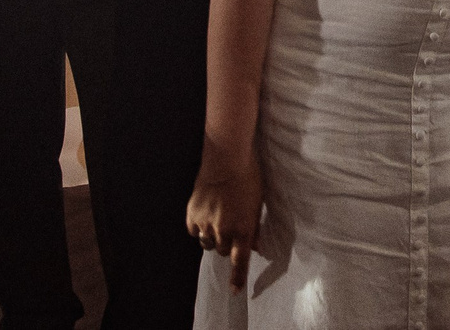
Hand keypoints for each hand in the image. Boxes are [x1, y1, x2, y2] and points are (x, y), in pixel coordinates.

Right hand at [186, 148, 263, 291]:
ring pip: (207, 243)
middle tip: (229, 226)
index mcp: (243, 229)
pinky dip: (199, 227)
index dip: (237, 277)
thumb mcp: (257, 205)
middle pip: (222, 250)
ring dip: (213, 237)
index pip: (239, 261)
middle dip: (226, 243)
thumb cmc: (248, 179)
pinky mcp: (192, 214)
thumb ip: (253, 228)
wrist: (226, 158)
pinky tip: (205, 214)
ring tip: (218, 217)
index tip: (235, 291)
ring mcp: (206, 223)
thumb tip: (253, 246)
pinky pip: (194, 231)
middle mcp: (224, 230)